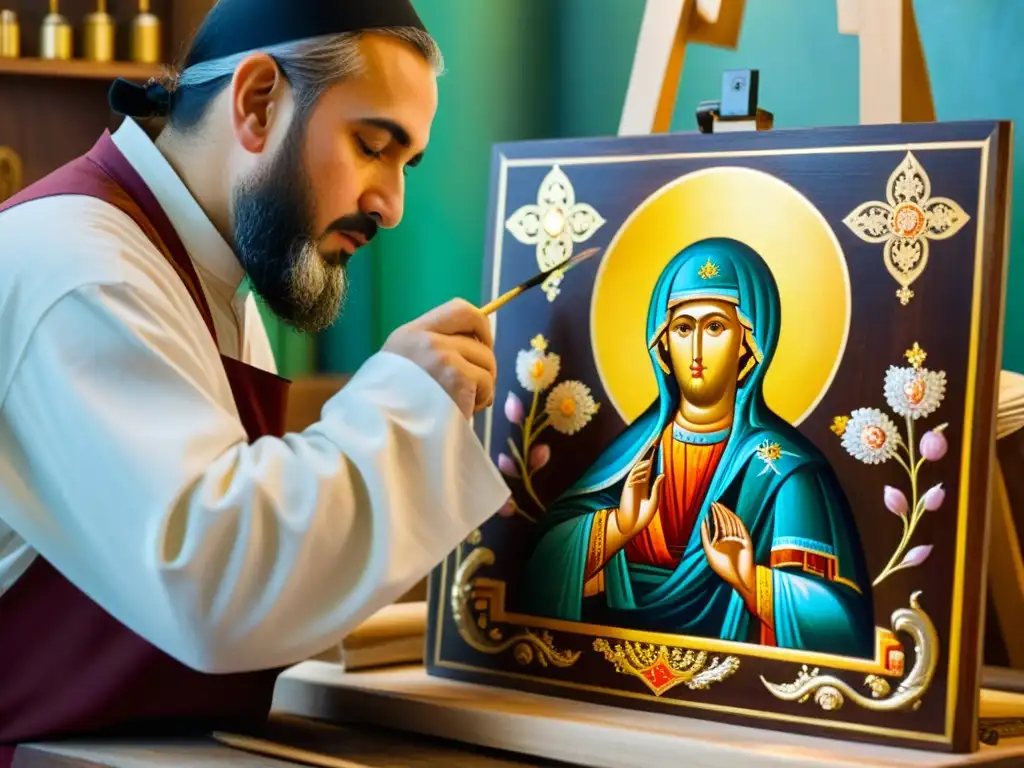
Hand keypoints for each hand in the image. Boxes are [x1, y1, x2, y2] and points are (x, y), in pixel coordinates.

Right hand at [382, 298, 496, 418]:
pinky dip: (482, 400)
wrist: (386, 437)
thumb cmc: (395, 410)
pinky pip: (487, 383)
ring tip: (464, 403)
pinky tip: (465, 411)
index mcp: (410, 334)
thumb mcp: (401, 368)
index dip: (480, 327)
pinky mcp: (458, 379)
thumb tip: (473, 347)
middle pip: (480, 337)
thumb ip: (430, 352)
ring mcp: (443, 357)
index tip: (481, 348)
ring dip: (483, 385)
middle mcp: (426, 339)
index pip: (460, 309)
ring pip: (488, 362)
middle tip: (474, 386)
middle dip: (484, 363)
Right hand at [615, 460, 664, 538]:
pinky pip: (632, 476)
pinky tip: (645, 475)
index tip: (655, 453)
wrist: (634, 524)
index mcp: (644, 487)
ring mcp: (632, 485)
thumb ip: (657, 487)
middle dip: (646, 459)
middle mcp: (637, 484)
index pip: (647, 472)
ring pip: (636, 470)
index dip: (650, 463)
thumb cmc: (644, 514)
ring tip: (649, 462)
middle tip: (652, 449)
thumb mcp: (654, 499)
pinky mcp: (627, 487)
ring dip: (642, 465)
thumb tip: (662, 474)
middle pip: (641, 468)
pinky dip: (638, 473)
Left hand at [700, 503, 754, 606]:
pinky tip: (727, 512)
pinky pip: (739, 526)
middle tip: (712, 504)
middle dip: (718, 513)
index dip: (712, 518)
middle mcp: (731, 539)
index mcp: (723, 542)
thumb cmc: (724, 569)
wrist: (739, 578)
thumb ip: (705, 539)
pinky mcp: (746, 539)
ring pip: (731, 522)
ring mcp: (739, 538)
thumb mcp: (710, 553)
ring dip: (724, 513)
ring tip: (717, 506)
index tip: (706, 510)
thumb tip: (702, 523)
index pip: (717, 527)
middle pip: (724, 522)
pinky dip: (733, 519)